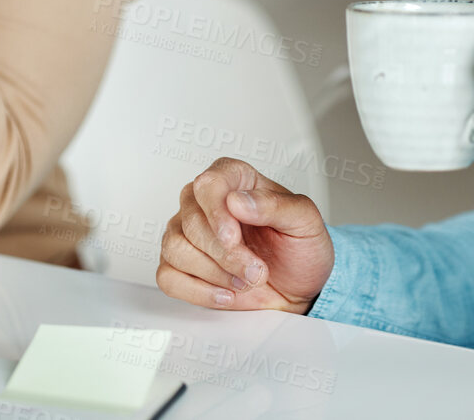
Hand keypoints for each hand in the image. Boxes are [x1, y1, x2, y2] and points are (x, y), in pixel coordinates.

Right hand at [157, 157, 333, 312]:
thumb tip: (238, 200)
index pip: (209, 183)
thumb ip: (276, 205)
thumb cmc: (299, 249)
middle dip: (226, 255)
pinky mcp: (180, 265)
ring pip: (176, 248)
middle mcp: (204, 202)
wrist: (298, 287)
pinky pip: (168, 277)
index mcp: (235, 179)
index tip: (233, 238)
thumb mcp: (305, 222)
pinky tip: (226, 293)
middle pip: (191, 222)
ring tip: (245, 281)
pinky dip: (198, 291)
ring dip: (214, 274)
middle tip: (256, 270)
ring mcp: (187, 233)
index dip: (217, 213)